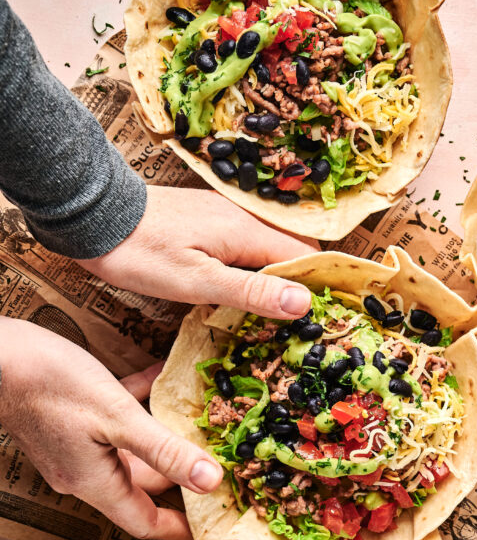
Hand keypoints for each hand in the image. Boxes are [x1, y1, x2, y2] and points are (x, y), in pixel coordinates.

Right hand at [0, 318, 223, 539]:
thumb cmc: (47, 384)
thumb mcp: (118, 417)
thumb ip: (166, 451)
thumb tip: (211, 481)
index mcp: (95, 482)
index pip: (145, 521)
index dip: (179, 526)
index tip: (211, 525)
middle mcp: (85, 472)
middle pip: (142, 484)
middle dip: (180, 475)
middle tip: (219, 465)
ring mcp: (75, 447)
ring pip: (130, 450)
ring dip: (162, 436)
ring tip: (199, 421)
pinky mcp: (68, 421)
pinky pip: (113, 420)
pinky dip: (139, 404)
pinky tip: (160, 376)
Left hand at [76, 186, 316, 317]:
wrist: (94, 216)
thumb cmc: (142, 253)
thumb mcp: (198, 282)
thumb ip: (252, 292)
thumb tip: (304, 303)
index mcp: (246, 231)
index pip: (304, 255)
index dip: (315, 284)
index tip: (319, 316)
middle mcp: (241, 217)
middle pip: (288, 251)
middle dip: (296, 284)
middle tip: (295, 323)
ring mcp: (221, 216)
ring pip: (264, 250)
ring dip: (270, 279)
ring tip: (269, 316)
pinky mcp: (203, 222)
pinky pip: (241, 246)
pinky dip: (247, 269)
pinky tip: (234, 293)